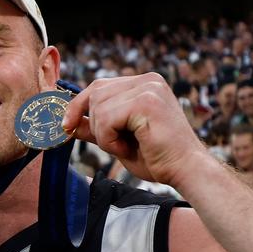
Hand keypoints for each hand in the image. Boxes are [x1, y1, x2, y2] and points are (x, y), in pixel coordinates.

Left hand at [63, 73, 211, 188]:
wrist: (185, 171)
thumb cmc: (156, 158)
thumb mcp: (118, 139)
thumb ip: (97, 126)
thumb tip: (70, 121)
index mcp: (144, 84)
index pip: (99, 86)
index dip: (78, 105)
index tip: (67, 125)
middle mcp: (148, 80)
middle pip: (95, 92)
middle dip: (94, 123)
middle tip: (113, 145)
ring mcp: (149, 88)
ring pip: (99, 107)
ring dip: (103, 135)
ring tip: (124, 147)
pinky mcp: (147, 101)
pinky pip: (107, 118)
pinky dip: (109, 139)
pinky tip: (127, 148)